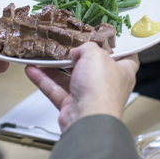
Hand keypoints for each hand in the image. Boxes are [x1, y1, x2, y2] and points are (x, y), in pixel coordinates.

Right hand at [24, 43, 138, 132]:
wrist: (88, 120)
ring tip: (43, 54)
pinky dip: (44, 80)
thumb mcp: (96, 55)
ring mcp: (89, 96)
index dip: (118, 47)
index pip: (126, 57)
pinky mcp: (72, 105)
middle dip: (77, 56)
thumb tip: (77, 51)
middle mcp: (107, 84)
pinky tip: (32, 69)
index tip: (106, 38)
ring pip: (70, 78)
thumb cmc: (101, 89)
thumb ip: (86, 47)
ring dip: (55, 67)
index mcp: (122, 72)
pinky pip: (56, 90)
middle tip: (66, 44)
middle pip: (92, 66)